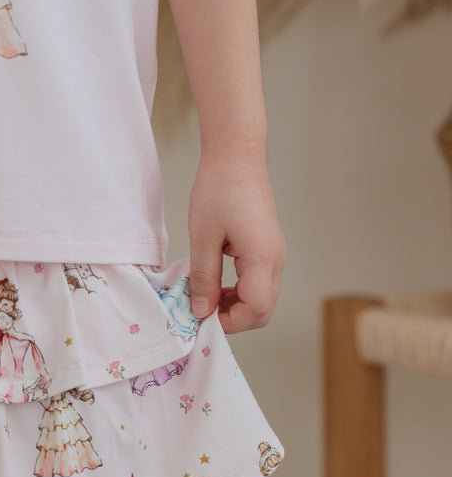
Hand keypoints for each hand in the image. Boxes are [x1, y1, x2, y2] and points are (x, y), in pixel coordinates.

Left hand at [188, 145, 285, 334]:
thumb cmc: (219, 189)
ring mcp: (275, 254)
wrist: (236, 155)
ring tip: (204, 294)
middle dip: (233, 318)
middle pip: (262, 309)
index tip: (201, 317)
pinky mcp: (268, 248)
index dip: (229, 322)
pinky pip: (258, 282)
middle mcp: (276, 260)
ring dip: (234, 305)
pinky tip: (215, 281)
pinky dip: (239, 290)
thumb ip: (204, 277)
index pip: (256, 309)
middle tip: (201, 309)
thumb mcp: (203, 237)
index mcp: (263, 258)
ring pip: (261, 297)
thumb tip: (201, 311)